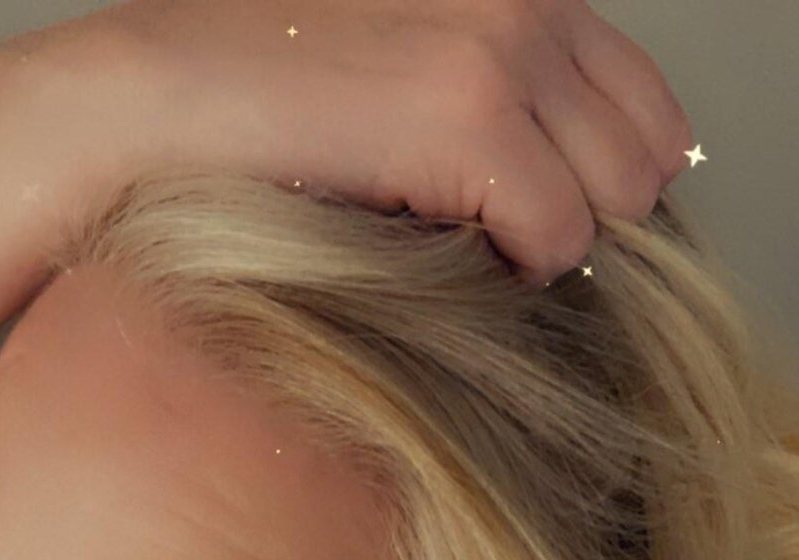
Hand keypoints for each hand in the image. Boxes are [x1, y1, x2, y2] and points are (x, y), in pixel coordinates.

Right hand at [85, 0, 693, 285]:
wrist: (151, 108)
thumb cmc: (258, 115)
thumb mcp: (397, 80)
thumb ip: (488, 107)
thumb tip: (574, 202)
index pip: (640, 99)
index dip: (606, 182)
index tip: (546, 228)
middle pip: (646, 157)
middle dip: (591, 220)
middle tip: (505, 254)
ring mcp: (498, 50)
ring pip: (613, 200)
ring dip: (553, 247)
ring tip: (470, 255)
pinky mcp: (466, 115)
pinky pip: (558, 235)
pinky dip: (514, 271)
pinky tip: (444, 261)